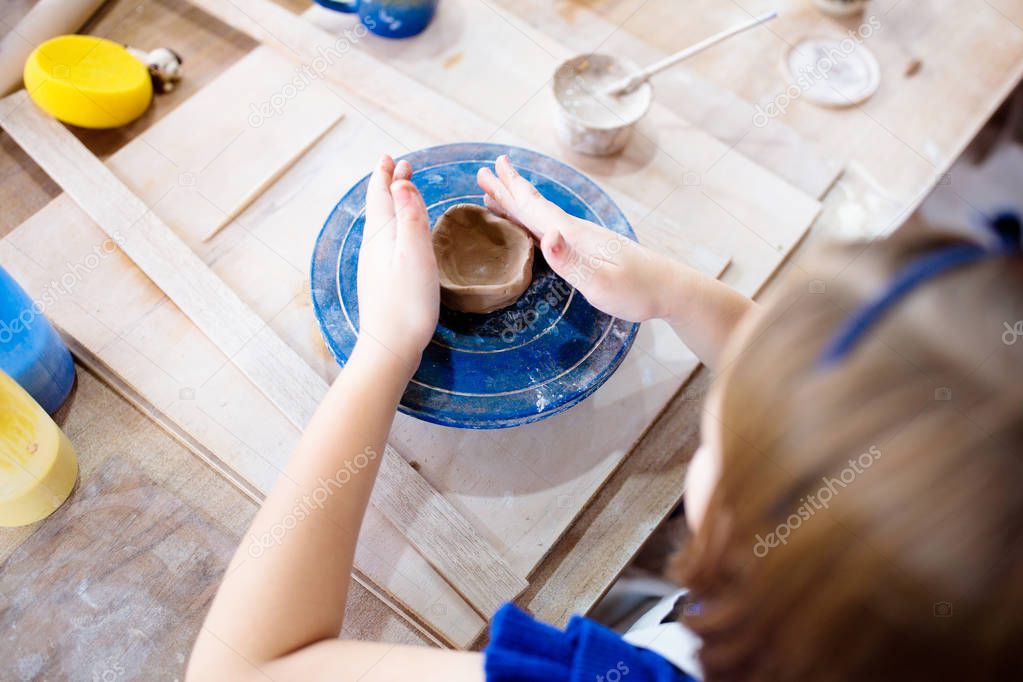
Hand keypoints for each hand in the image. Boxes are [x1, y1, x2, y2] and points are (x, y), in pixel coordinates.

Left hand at [356, 155, 439, 374]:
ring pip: (381, 225)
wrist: (390, 347)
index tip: (391, 158)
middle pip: (379, 207)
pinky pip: (385, 242)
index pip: (381, 195)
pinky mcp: (381, 281)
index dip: (386, 175)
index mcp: (381, 236)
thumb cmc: (407, 303)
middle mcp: (373, 247)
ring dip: (391, 205)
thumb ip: (410, 217)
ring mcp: (374, 265)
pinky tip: (399, 237)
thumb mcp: (415, 254)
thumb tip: (400, 184)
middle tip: (399, 168)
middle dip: (389, 186)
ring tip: (400, 194)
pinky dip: (394, 227)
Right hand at [477, 155, 675, 321]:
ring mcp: (582, 240)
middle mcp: (575, 232)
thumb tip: (547, 237)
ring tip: (497, 196)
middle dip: (509, 190)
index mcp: (573, 235)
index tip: (490, 169)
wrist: (668, 289)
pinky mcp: (588, 251)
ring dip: (518, 205)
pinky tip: (532, 229)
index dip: (511, 190)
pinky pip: (550, 231)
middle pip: (535, 206)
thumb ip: (570, 262)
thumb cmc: (636, 290)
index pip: (535, 208)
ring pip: (541, 217)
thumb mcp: (600, 281)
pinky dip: (533, 224)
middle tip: (484, 172)